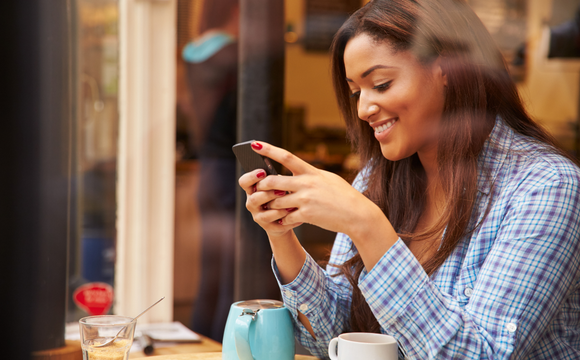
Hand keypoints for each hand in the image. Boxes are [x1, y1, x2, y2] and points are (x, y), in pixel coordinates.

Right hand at [238, 165, 301, 237]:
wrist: (287, 218)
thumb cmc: (283, 195)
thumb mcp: (280, 184)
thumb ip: (277, 177)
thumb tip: (282, 166)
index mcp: (253, 189)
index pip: (244, 181)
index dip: (251, 177)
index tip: (263, 172)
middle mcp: (252, 202)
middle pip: (254, 198)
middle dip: (268, 194)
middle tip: (281, 191)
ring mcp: (258, 215)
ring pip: (263, 213)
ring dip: (276, 207)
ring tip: (290, 204)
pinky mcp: (267, 226)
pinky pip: (273, 223)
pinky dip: (284, 217)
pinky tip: (294, 212)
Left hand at [239, 141, 378, 237]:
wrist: (358, 215)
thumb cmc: (343, 196)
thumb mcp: (328, 179)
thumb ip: (310, 175)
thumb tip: (295, 171)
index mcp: (311, 172)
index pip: (286, 157)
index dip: (268, 150)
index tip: (254, 144)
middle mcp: (307, 183)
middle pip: (273, 181)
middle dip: (261, 185)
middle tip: (257, 188)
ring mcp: (306, 199)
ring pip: (276, 202)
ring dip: (272, 206)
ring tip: (271, 208)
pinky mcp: (307, 215)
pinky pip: (286, 218)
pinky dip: (283, 221)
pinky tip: (285, 222)